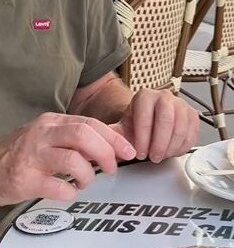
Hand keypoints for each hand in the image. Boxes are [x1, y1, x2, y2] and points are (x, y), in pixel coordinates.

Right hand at [0, 113, 135, 204]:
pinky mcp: (25, 179)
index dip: (113, 138)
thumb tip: (112, 144)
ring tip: (84, 182)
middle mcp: (43, 134)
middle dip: (105, 153)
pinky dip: (69, 192)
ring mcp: (33, 156)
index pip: (91, 123)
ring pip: (72, 160)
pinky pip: (56, 187)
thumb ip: (77, 137)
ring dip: (87, 175)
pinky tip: (69, 192)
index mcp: (54, 122)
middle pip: (83, 135)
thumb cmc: (25, 153)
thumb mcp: (51, 136)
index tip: (128, 151)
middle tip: (112, 168)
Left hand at [110, 89, 198, 162]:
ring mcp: (180, 104)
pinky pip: (192, 133)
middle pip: (166, 120)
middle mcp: (164, 96)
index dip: (143, 139)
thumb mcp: (122, 129)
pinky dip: (182, 147)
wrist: (149, 121)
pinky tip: (172, 151)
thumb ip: (112, 136)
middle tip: (153, 157)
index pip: (145, 117)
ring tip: (161, 155)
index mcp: (145, 96)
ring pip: (180, 128)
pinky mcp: (192, 114)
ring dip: (171, 147)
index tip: (139, 153)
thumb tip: (104, 143)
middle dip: (159, 144)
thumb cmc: (136, 126)